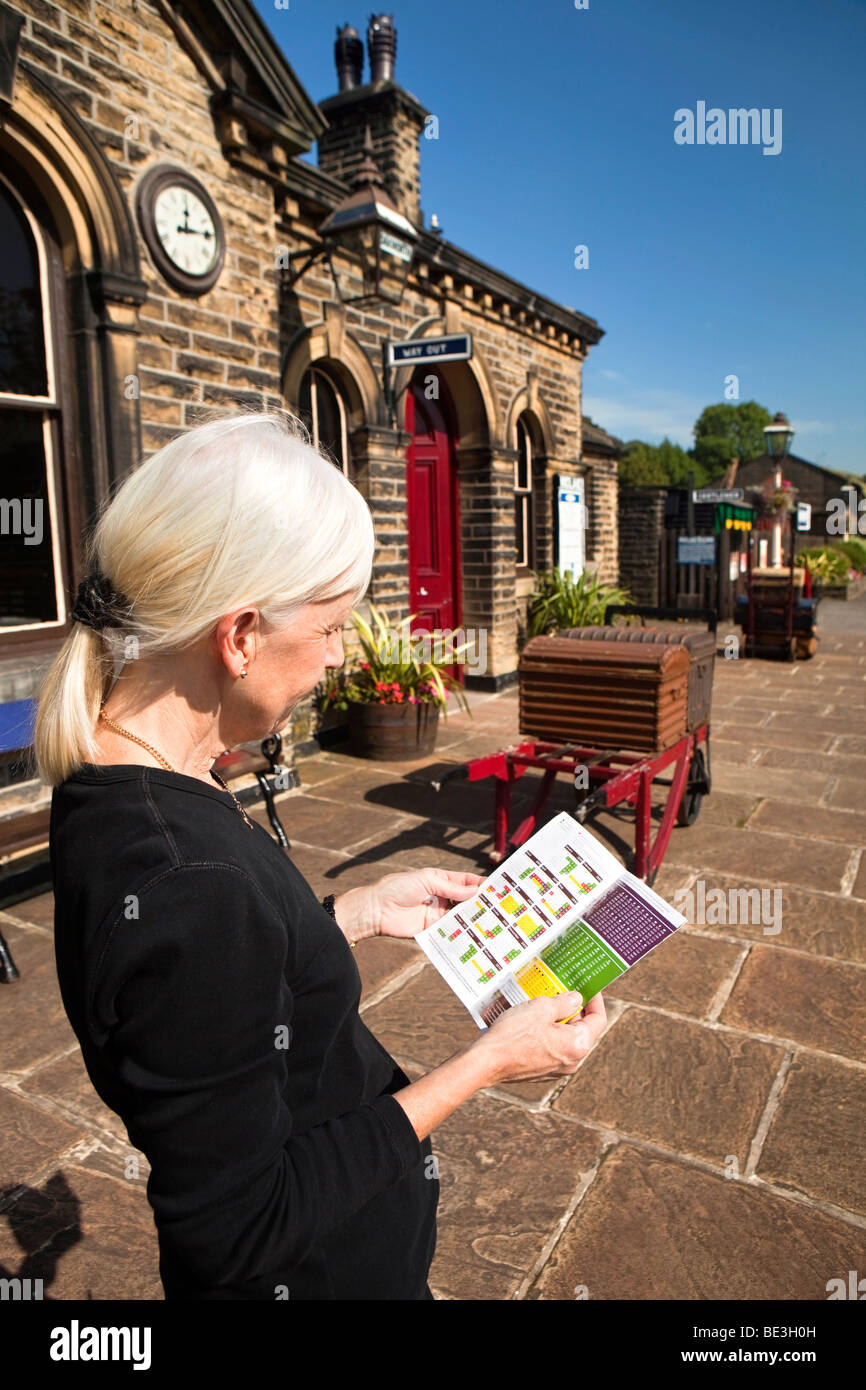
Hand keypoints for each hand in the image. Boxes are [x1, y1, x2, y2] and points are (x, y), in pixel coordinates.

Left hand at [333, 868, 484, 943]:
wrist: (376, 910)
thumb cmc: (398, 888)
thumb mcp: (427, 880)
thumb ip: (451, 887)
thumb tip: (475, 890)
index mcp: (440, 880)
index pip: (466, 881)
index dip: (481, 884)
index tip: (498, 888)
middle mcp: (442, 897)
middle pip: (466, 900)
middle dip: (481, 903)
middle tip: (500, 908)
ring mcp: (438, 914)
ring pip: (461, 916)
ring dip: (473, 918)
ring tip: (491, 922)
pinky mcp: (432, 930)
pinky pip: (450, 931)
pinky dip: (461, 933)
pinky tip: (474, 935)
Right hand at [474, 990, 607, 1084]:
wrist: (486, 1062)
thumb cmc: (513, 1035)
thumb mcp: (541, 1008)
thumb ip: (565, 1002)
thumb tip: (576, 1000)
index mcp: (577, 1045)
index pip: (598, 1020)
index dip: (595, 1000)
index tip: (589, 988)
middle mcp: (572, 1062)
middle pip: (582, 1030)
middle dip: (574, 1010)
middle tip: (563, 991)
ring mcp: (557, 1069)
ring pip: (566, 1039)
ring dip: (559, 1021)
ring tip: (545, 1004)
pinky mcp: (542, 1071)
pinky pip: (553, 1048)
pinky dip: (549, 1033)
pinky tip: (534, 1021)